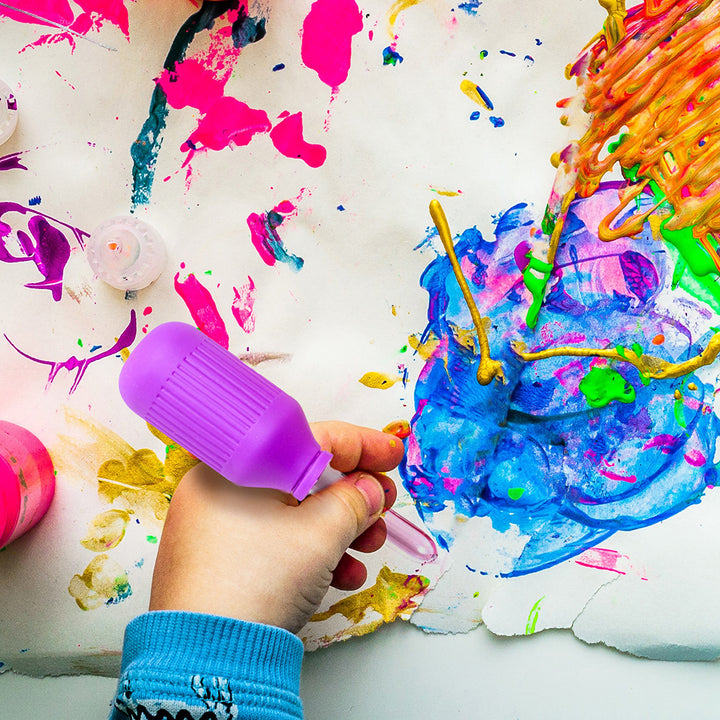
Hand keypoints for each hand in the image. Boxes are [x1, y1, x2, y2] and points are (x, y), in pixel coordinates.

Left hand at [149, 421, 401, 632]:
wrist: (208, 660)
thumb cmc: (256, 582)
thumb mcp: (319, 535)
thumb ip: (354, 501)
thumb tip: (370, 488)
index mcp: (236, 467)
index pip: (308, 441)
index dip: (359, 446)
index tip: (392, 455)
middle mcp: (221, 490)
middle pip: (304, 479)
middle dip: (353, 496)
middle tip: (384, 506)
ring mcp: (218, 527)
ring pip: (293, 514)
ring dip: (340, 529)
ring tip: (369, 548)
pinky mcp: (222, 561)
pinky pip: (275, 541)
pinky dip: (312, 552)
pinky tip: (342, 576)